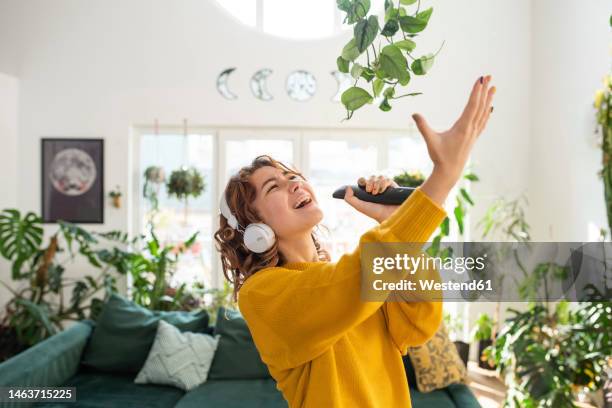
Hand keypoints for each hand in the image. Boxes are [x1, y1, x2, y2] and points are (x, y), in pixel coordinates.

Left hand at [344, 175, 399, 222]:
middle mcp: (376, 187)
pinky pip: (387, 179)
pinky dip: (384, 183)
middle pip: (371, 177)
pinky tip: (383, 191)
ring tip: (377, 193)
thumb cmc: (374, 212)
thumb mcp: (359, 206)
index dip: (362, 180)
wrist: (388, 215)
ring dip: (377, 184)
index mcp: (367, 191)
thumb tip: (348, 187)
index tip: (362, 184)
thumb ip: (350, 199)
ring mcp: (384, 186)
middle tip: (370, 192)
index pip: (363, 180)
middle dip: (370, 183)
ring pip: (379, 176)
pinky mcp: (392, 186)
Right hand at [412, 75, 495, 204]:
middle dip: (484, 90)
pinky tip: (490, 107)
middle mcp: (471, 128)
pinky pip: (483, 121)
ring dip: (488, 99)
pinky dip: (487, 112)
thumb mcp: (430, 140)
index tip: (480, 80)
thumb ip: (423, 126)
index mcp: (463, 127)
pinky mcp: (473, 137)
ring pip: (484, 112)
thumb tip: (414, 114)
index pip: (472, 105)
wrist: (450, 171)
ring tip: (493, 87)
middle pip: (480, 106)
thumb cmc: (439, 156)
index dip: (476, 92)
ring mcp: (474, 133)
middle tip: (488, 76)